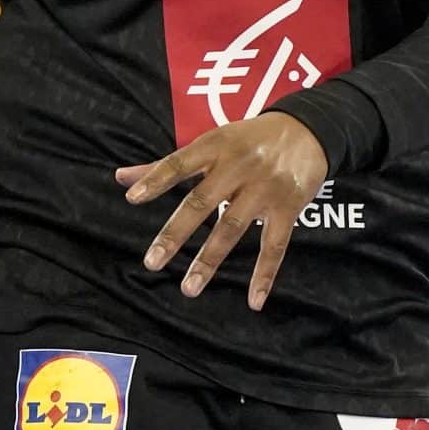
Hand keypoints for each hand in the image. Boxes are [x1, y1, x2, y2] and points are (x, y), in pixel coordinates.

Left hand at [114, 111, 328, 309]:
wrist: (308, 128)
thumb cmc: (248, 139)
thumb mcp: (211, 142)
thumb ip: (166, 165)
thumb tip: (120, 179)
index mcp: (215, 146)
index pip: (179, 163)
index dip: (156, 179)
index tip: (132, 198)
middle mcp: (238, 166)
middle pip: (202, 201)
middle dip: (176, 234)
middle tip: (152, 262)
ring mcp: (264, 188)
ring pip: (232, 228)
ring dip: (209, 260)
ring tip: (188, 288)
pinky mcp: (288, 206)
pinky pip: (275, 245)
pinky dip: (265, 274)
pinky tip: (253, 301)